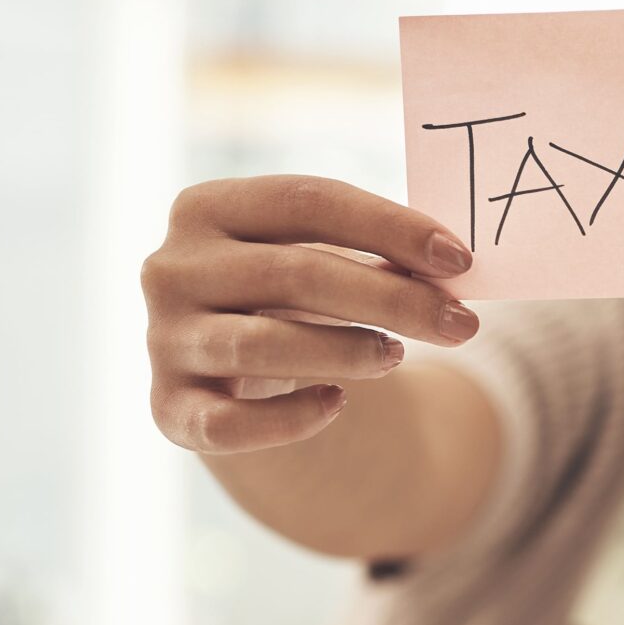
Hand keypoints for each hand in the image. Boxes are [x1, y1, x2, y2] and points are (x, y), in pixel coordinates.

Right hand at [142, 174, 477, 453]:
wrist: (222, 369)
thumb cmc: (284, 297)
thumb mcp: (318, 259)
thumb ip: (371, 256)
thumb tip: (450, 268)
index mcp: (206, 207)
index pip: (309, 201)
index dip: (390, 227)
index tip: (460, 259)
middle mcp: (170, 267)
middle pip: (293, 273)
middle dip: (391, 299)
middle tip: (460, 323)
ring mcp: (163, 339)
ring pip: (263, 345)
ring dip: (348, 351)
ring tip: (397, 356)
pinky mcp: (168, 407)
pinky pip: (229, 424)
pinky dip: (291, 418)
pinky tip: (336, 403)